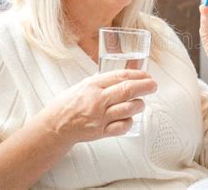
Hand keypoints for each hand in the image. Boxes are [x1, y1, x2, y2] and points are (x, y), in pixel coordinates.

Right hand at [39, 70, 156, 143]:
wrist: (53, 127)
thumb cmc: (67, 104)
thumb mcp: (83, 85)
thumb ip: (102, 82)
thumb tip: (125, 77)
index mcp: (92, 85)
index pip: (120, 76)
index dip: (137, 74)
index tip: (146, 75)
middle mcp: (96, 100)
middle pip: (127, 90)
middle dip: (145, 86)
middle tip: (153, 85)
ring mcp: (99, 117)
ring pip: (128, 108)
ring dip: (139, 104)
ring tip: (140, 103)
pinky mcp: (101, 132)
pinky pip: (123, 126)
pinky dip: (129, 121)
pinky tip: (128, 118)